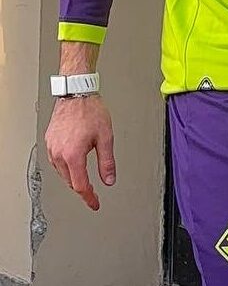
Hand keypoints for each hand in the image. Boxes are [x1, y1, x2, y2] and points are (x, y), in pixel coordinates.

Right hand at [45, 94, 114, 210]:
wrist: (76, 92)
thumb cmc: (91, 110)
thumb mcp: (106, 137)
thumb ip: (107, 162)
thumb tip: (109, 179)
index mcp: (73, 155)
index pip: (80, 185)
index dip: (89, 197)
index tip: (94, 203)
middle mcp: (59, 153)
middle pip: (70, 180)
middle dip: (82, 187)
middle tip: (93, 192)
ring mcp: (52, 147)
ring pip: (62, 172)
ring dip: (73, 177)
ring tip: (85, 176)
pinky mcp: (49, 141)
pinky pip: (56, 161)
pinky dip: (66, 166)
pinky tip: (74, 162)